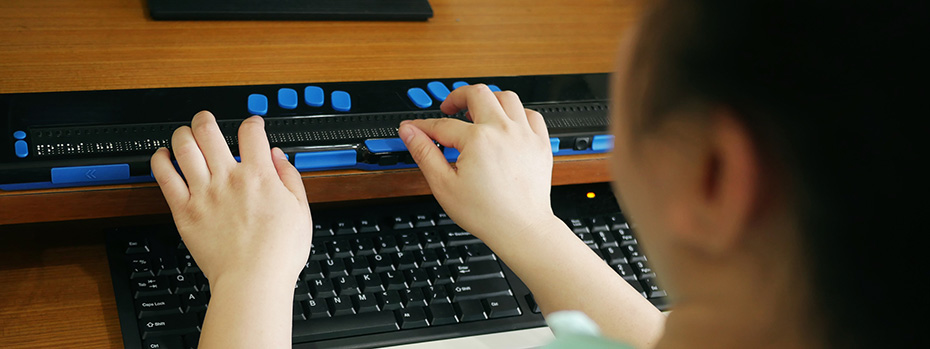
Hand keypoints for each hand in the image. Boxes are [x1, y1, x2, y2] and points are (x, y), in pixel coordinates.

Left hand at [151, 111, 311, 287]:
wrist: (253, 280)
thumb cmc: (278, 253)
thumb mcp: (300, 210)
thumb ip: (290, 178)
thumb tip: (279, 156)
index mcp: (259, 176)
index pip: (251, 132)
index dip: (252, 122)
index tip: (252, 125)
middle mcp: (228, 178)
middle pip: (208, 130)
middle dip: (206, 119)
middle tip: (206, 120)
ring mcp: (203, 193)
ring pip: (183, 147)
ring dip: (182, 134)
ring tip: (185, 134)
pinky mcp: (184, 211)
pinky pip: (164, 177)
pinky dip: (160, 161)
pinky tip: (163, 157)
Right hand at [398, 85, 556, 243]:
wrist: (521, 228)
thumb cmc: (487, 213)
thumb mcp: (444, 185)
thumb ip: (424, 153)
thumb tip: (409, 132)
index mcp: (478, 140)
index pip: (442, 124)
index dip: (423, 126)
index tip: (414, 128)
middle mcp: (503, 130)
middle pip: (477, 93)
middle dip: (458, 97)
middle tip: (449, 108)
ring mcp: (524, 134)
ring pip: (507, 97)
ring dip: (489, 100)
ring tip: (478, 113)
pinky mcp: (540, 143)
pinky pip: (530, 114)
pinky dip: (517, 114)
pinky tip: (506, 124)